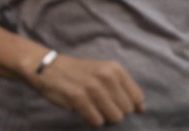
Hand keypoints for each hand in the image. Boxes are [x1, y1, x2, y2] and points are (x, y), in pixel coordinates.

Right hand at [29, 53, 144, 126]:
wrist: (47, 67)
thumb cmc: (78, 73)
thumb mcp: (103, 71)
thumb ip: (122, 87)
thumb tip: (141, 109)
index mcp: (114, 69)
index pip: (137, 98)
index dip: (130, 107)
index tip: (117, 105)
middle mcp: (105, 76)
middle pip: (126, 111)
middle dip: (115, 112)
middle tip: (101, 106)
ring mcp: (92, 87)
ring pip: (114, 117)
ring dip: (104, 117)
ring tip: (92, 108)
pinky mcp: (78, 98)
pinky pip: (96, 121)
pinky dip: (92, 120)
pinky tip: (84, 111)